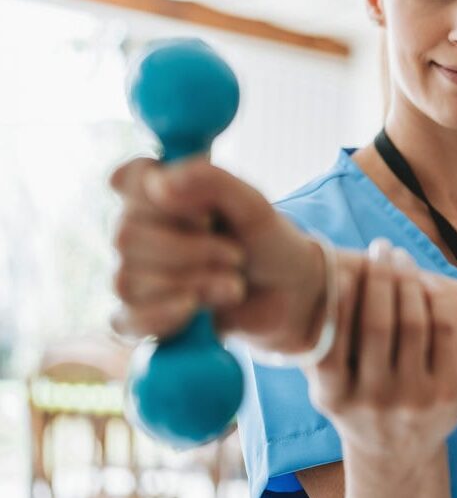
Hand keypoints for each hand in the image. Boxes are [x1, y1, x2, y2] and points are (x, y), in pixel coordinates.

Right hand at [109, 157, 325, 352]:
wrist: (289, 296)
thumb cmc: (267, 244)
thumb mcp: (253, 206)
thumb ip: (212, 183)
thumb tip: (159, 183)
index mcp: (163, 193)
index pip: (130, 177)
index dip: (158, 193)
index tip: (203, 209)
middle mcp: (139, 230)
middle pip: (126, 235)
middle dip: (191, 250)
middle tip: (236, 255)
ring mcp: (135, 273)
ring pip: (128, 279)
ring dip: (192, 284)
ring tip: (233, 285)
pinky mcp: (141, 316)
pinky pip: (127, 319)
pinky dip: (165, 315)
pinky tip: (196, 310)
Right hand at [309, 240, 456, 466]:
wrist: (398, 455)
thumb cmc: (356, 406)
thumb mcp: (329, 389)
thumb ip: (318, 349)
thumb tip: (299, 289)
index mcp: (334, 397)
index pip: (333, 342)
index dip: (339, 302)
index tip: (343, 270)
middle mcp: (375, 401)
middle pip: (380, 325)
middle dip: (380, 278)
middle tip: (379, 248)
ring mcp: (415, 399)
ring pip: (415, 324)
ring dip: (409, 282)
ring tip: (401, 257)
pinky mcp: (449, 395)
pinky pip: (445, 335)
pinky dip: (436, 304)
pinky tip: (427, 284)